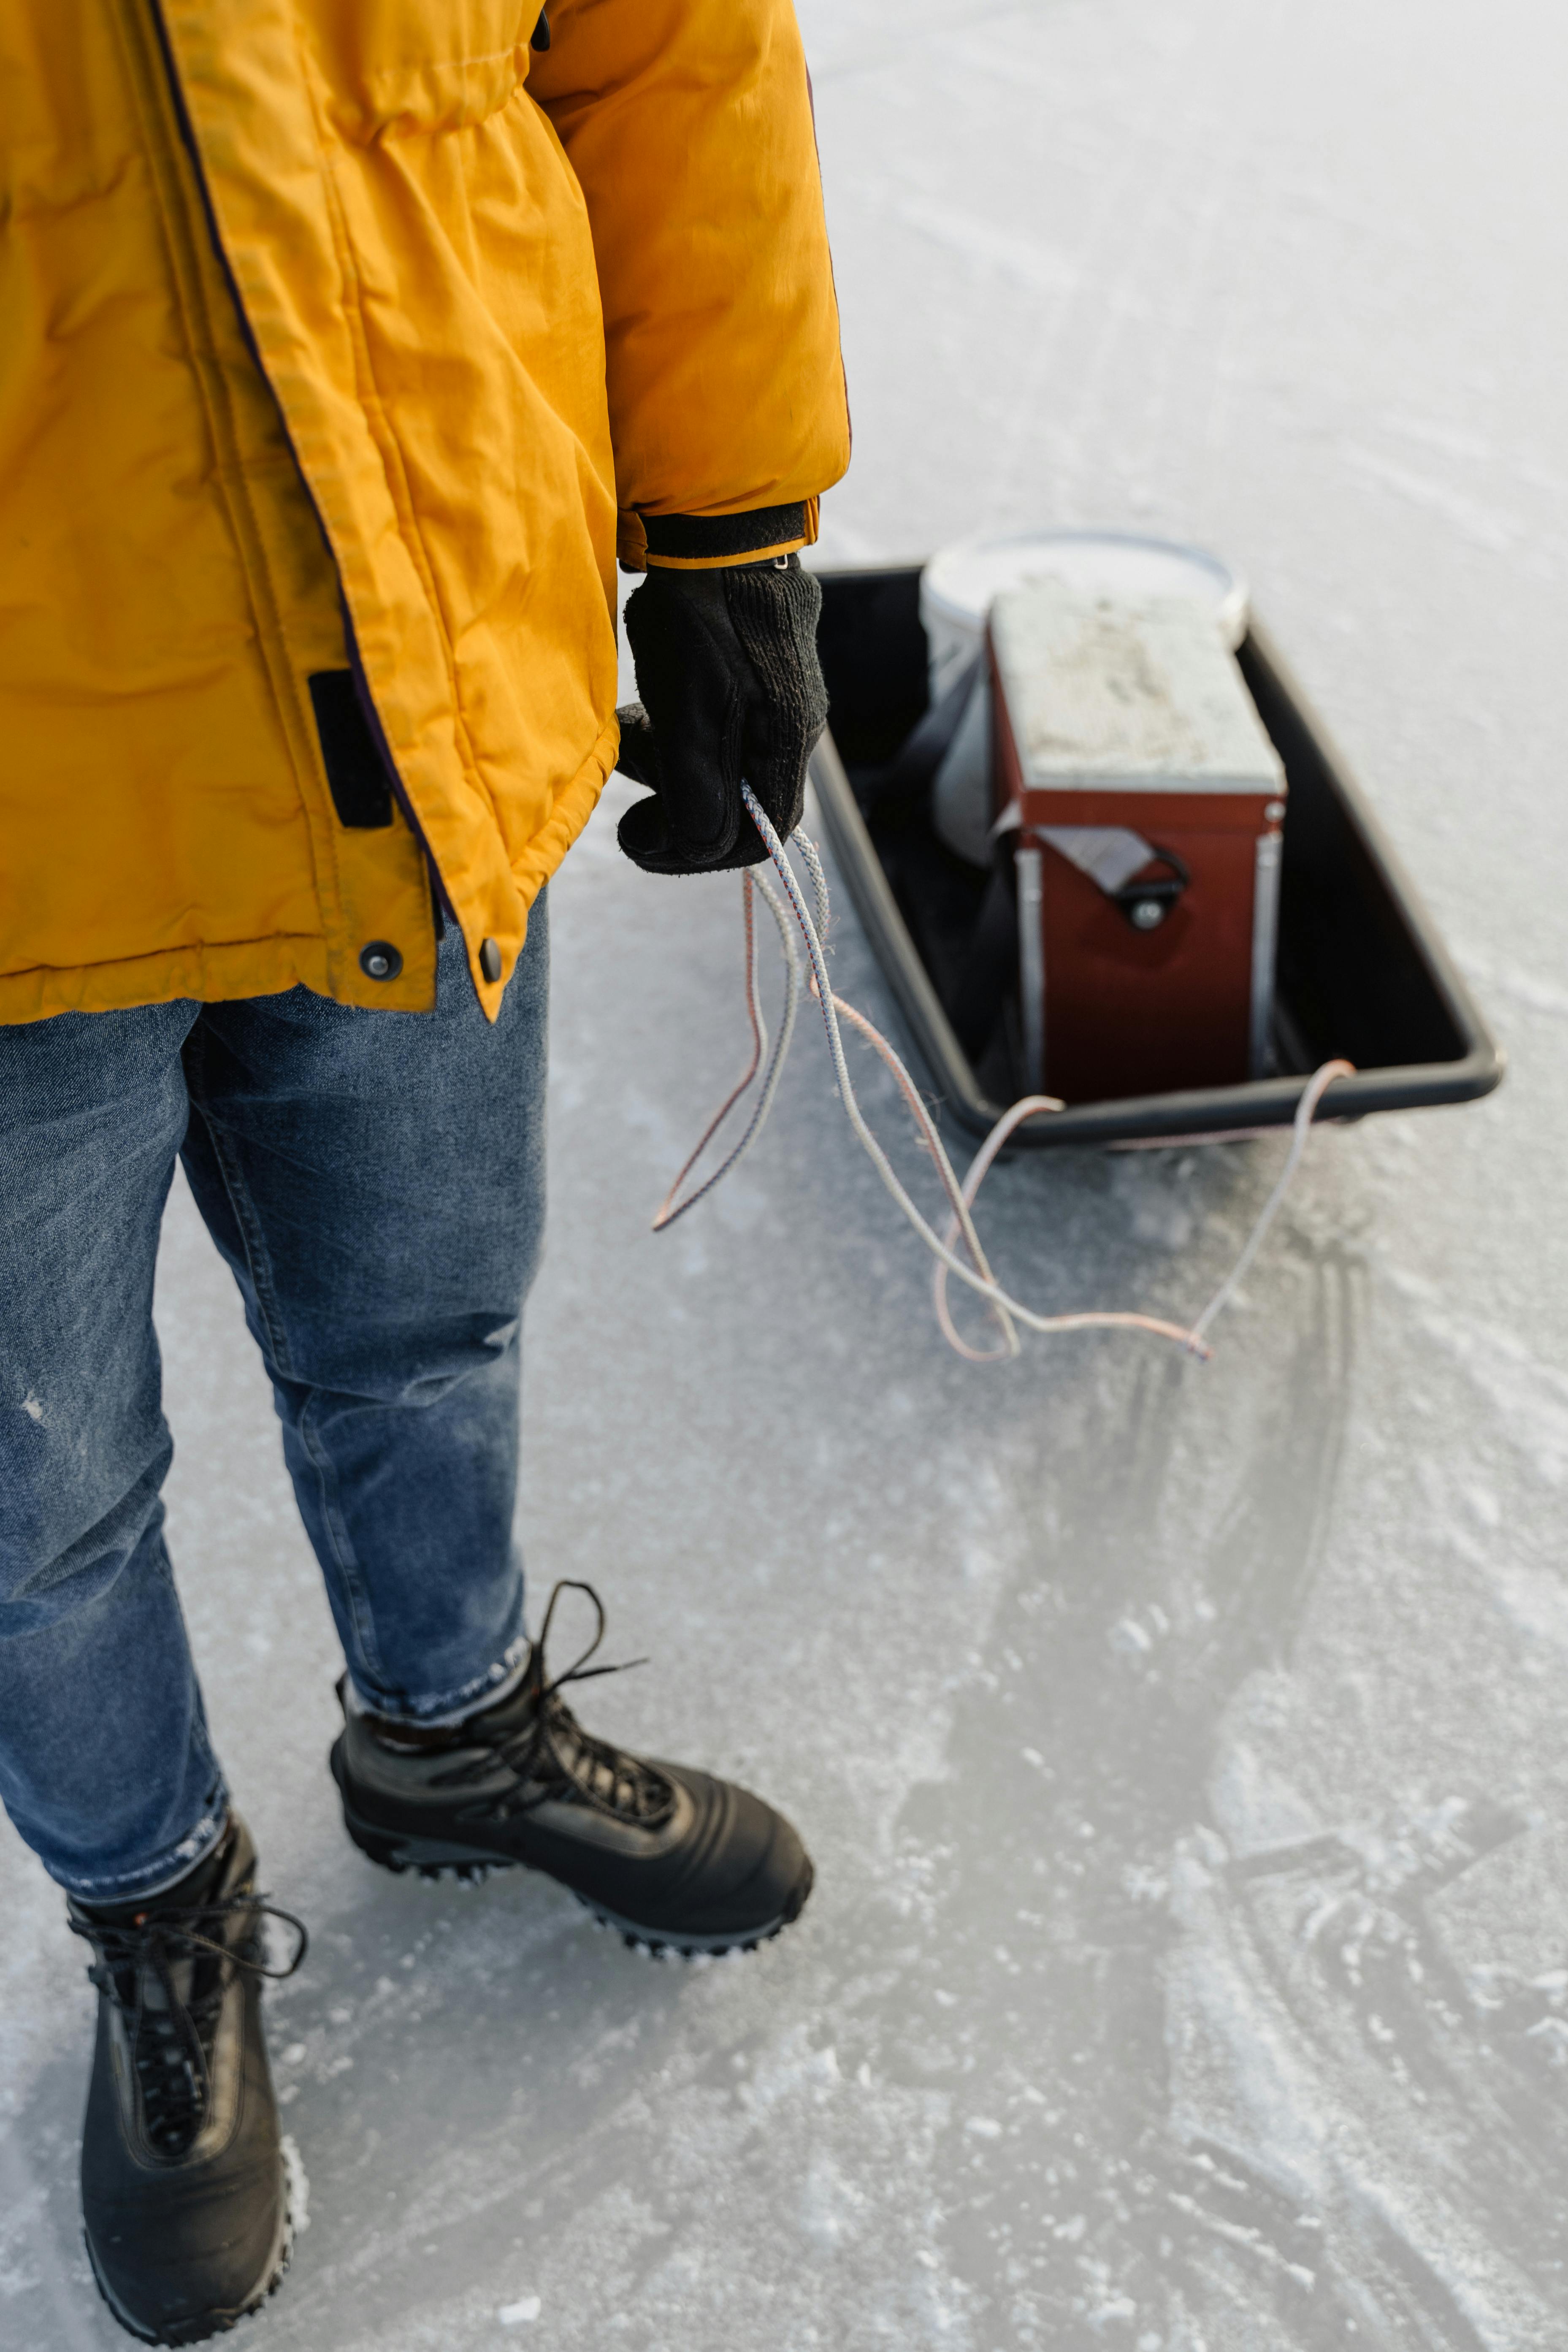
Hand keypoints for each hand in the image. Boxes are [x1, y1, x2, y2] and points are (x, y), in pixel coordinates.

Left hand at [615, 555, 826, 874]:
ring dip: (667, 757)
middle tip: (625, 765)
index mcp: (787, 744)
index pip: (759, 838)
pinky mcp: (752, 665)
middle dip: (672, 795)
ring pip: (718, 759)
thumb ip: (699, 793)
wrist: (713, 522)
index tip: (638, 836)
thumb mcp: (693, 716)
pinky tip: (645, 698)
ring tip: (627, 727)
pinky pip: (713, 719)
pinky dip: (674, 724)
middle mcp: (792, 726)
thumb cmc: (702, 617)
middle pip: (733, 800)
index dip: (695, 854)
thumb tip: (696, 849)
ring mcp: (775, 693)